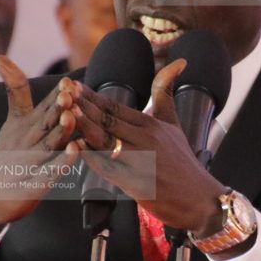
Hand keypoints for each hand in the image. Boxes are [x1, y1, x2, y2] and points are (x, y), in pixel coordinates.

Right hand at [0, 56, 79, 236]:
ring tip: (70, 117)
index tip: (68, 82)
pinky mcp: (32, 185)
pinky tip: (74, 152)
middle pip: (43, 123)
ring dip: (59, 132)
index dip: (55, 95)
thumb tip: (1, 57)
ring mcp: (28, 164)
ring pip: (47, 146)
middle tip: (68, 93)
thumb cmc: (8, 152)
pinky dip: (61, 163)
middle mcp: (26, 142)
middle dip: (57, 108)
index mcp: (24, 125)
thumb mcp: (12, 119)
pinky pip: (49, 173)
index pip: (41, 107)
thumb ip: (16, 90)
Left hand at [70, 59, 227, 236]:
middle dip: (82, 105)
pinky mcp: (137, 183)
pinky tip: (76, 148)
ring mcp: (141, 161)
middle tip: (61, 93)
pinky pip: (109, 168)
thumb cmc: (182, 162)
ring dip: (84, 127)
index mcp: (151, 124)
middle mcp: (146, 139)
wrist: (199, 198)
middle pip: (108, 120)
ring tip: (64, 114)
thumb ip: (165, 93)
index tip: (72, 85)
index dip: (91, 96)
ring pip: (106, 141)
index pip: (115, 106)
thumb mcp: (174, 123)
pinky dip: (92, 158)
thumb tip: (178, 61)